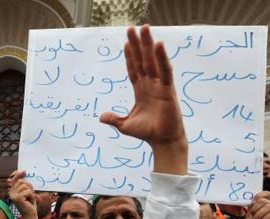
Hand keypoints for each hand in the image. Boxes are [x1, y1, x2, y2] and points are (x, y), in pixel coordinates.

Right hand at [8, 170, 36, 218]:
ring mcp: (13, 195)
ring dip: (30, 192)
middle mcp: (11, 192)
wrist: (30, 215)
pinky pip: (27, 191)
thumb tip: (23, 171)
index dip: (18, 174)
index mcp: (12, 191)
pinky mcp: (17, 198)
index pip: (14, 179)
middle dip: (29, 186)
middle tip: (30, 195)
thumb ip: (24, 183)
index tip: (24, 171)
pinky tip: (29, 202)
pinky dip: (31, 196)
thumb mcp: (27, 192)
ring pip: (25, 186)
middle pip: (21, 181)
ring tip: (29, 199)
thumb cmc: (29, 204)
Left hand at [100, 25, 186, 174]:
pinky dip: (161, 57)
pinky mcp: (168, 89)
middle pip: (142, 59)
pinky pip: (165, 70)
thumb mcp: (125, 125)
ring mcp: (159, 85)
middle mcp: (150, 84)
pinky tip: (158, 44)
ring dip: (148, 44)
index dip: (130, 56)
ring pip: (152, 60)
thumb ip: (114, 119)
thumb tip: (101, 117)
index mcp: (140, 90)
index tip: (126, 42)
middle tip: (133, 27)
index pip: (133, 69)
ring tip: (145, 28)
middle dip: (137, 43)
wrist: (162, 141)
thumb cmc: (147, 132)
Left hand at [247, 191, 269, 218]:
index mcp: (264, 204)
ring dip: (260, 215)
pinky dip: (267, 218)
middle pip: (264, 201)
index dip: (258, 196)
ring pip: (269, 207)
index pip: (265, 194)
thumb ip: (251, 205)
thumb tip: (253, 198)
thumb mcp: (249, 214)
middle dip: (256, 210)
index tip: (253, 203)